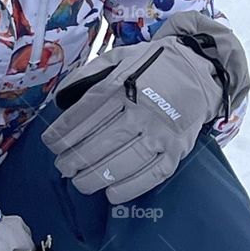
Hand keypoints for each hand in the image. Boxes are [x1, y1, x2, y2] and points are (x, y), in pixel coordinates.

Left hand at [40, 11, 246, 203]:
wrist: (199, 72)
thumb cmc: (152, 67)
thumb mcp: (119, 57)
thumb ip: (89, 74)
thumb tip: (61, 99)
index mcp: (124, 85)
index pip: (85, 113)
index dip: (63, 132)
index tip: (50, 144)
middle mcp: (141, 110)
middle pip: (100, 141)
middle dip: (74, 158)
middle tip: (62, 167)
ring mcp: (161, 132)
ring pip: (122, 162)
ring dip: (95, 177)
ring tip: (80, 182)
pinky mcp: (176, 150)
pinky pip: (151, 175)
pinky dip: (129, 188)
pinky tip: (111, 193)